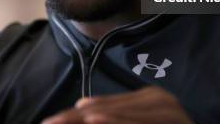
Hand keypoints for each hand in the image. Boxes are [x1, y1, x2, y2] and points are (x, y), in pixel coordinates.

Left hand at [42, 86, 194, 123]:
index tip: (48, 123)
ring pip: (119, 118)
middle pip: (106, 111)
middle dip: (73, 121)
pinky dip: (116, 123)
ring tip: (65, 121)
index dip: (73, 117)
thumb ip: (119, 116)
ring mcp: (167, 111)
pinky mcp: (171, 122)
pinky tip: (93, 122)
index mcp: (149, 99)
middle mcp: (159, 100)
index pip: (103, 108)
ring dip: (91, 120)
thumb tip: (81, 109)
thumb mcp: (138, 122)